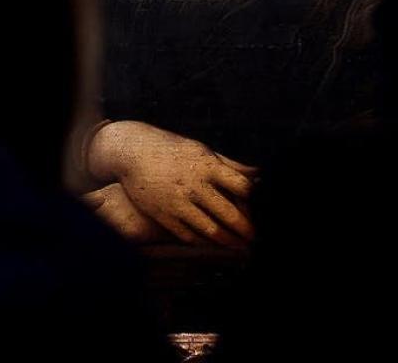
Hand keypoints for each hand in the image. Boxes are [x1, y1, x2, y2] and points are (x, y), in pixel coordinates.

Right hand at [87, 121, 256, 247]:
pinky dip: (204, 242)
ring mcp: (178, 203)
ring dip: (229, 241)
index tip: (264, 209)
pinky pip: (188, 236)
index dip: (256, 200)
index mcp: (207, 166)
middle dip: (246, 229)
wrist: (132, 152)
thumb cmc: (171, 149)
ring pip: (210, 230)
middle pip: (229, 214)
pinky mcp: (164, 215)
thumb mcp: (201, 150)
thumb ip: (230, 164)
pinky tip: (214, 245)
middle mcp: (194, 186)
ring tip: (240, 247)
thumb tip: (258, 173)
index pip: (241, 186)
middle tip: (256, 238)